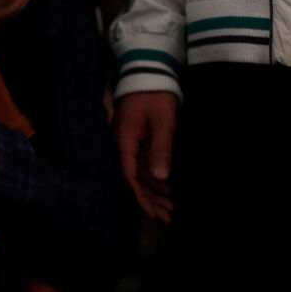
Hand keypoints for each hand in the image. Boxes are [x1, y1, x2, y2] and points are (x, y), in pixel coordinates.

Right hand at [115, 91, 177, 222]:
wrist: (149, 73)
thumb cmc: (156, 97)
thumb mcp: (164, 123)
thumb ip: (161, 149)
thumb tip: (161, 178)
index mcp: (124, 141)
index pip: (129, 175)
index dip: (140, 196)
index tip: (153, 213)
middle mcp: (121, 144)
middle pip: (131, 178)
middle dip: (148, 199)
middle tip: (166, 217)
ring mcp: (127, 142)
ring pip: (136, 173)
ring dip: (152, 191)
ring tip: (169, 207)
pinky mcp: (134, 139)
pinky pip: (140, 164)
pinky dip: (152, 177)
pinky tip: (165, 188)